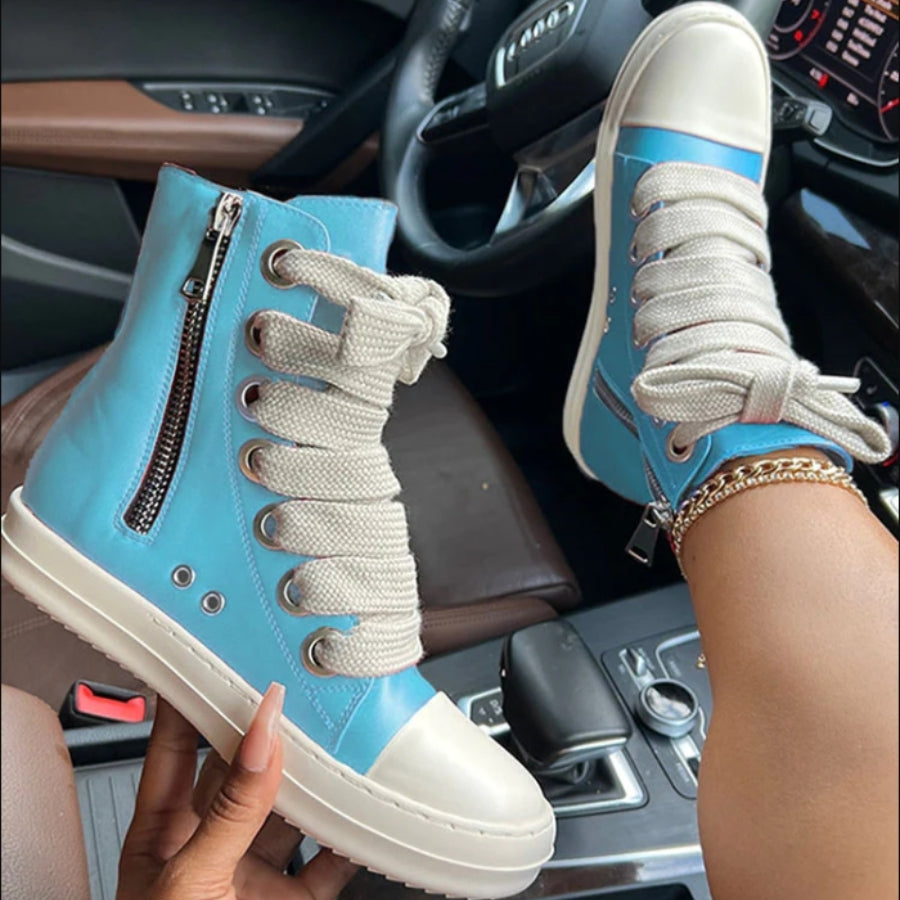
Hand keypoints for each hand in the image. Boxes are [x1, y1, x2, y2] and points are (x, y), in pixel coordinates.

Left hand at [117, 684, 357, 899]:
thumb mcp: (187, 880)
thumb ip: (230, 812)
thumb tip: (262, 739)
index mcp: (161, 837)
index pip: (175, 750)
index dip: (189, 702)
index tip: (212, 657)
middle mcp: (210, 847)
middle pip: (243, 772)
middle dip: (268, 733)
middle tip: (293, 690)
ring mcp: (254, 876)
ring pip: (293, 810)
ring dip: (317, 780)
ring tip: (337, 738)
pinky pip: (332, 860)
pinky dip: (352, 835)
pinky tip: (364, 807)